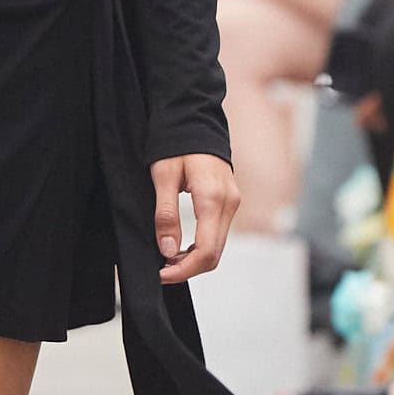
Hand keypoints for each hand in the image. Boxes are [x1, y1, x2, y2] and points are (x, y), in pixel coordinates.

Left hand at [151, 154, 239, 281]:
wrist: (195, 120)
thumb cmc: (176, 144)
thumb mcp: (163, 177)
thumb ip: (166, 215)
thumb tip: (168, 251)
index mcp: (213, 198)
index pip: (205, 251)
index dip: (183, 270)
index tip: (161, 274)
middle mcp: (229, 204)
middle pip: (215, 255)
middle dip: (188, 269)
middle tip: (161, 271)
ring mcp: (232, 203)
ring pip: (218, 247)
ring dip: (194, 260)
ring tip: (167, 260)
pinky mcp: (230, 203)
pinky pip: (218, 235)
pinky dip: (201, 248)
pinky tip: (181, 247)